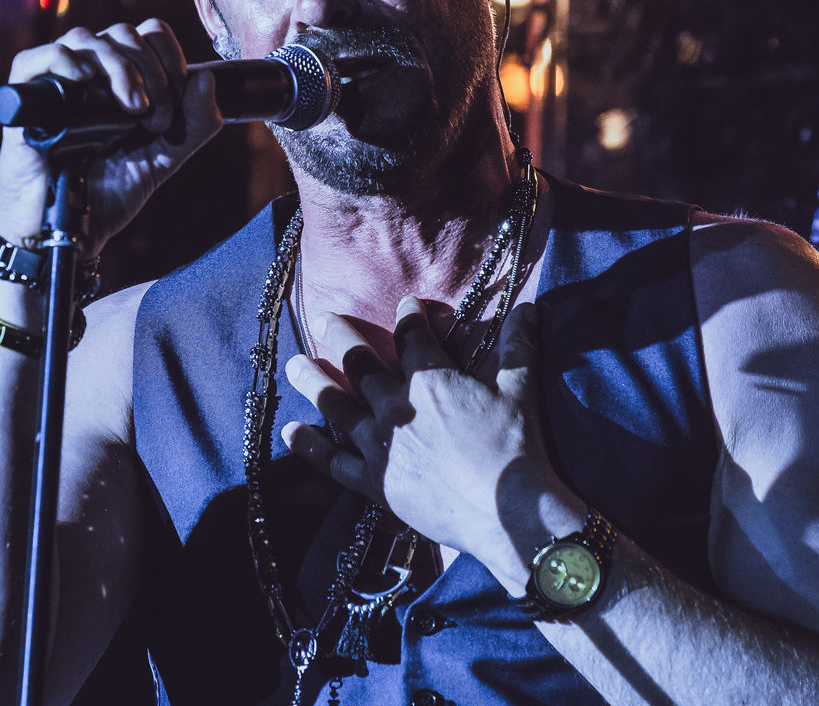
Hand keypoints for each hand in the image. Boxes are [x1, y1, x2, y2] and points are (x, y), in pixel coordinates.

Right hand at [0, 19, 223, 255]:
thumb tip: (208, 79)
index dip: (170, 57)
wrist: (70, 232)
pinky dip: (65, 61)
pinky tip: (84, 82)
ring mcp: (58, 83)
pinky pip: (38, 57)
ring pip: (87, 39)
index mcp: (123, 79)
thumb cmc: (110, 193)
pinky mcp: (26, 100)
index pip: (149, 34)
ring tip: (130, 109)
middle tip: (154, 117)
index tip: (176, 99)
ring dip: (119, 67)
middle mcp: (91, 73)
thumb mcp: (164, 157)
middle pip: (124, 33)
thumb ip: (194, 124)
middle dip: (151, 71)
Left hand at [282, 298, 549, 554]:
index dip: (409, 315)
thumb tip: (528, 308)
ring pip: (336, 404)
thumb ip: (518, 346)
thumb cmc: (516, 449)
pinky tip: (289, 432)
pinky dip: (309, 446)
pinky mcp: (374, 482)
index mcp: (431, 380)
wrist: (507, 513)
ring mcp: (380, 445)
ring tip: (295, 364)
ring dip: (312, 381)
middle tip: (327, 319)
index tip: (407, 305)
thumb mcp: (520, 390)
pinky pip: (332, 462)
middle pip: (360, 364)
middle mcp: (396, 406)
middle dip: (343, 337)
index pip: (412, 336)